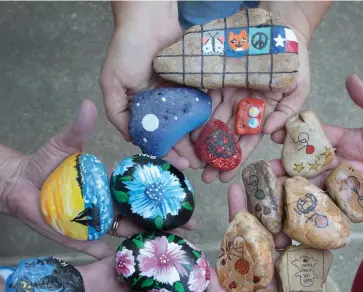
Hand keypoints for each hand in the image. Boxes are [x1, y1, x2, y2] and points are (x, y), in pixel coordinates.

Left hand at [0, 100, 195, 258]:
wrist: (19, 184)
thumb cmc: (45, 164)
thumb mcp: (64, 146)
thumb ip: (78, 131)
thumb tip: (89, 105)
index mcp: (110, 184)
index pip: (142, 186)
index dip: (163, 187)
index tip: (186, 186)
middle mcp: (108, 204)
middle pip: (142, 213)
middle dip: (166, 219)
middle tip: (189, 224)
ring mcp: (96, 222)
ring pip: (127, 232)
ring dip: (147, 237)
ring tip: (170, 243)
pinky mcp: (79, 237)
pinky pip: (99, 248)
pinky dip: (112, 256)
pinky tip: (130, 262)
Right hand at [100, 1, 201, 170]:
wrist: (149, 19)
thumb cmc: (127, 49)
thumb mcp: (111, 83)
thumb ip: (117, 113)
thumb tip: (130, 139)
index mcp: (141, 109)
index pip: (154, 136)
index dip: (165, 152)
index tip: (178, 165)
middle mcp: (159, 106)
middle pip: (174, 134)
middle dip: (185, 151)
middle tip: (198, 165)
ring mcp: (177, 96)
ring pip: (188, 124)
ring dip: (197, 140)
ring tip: (209, 155)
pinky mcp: (192, 85)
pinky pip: (200, 106)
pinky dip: (206, 120)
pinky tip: (214, 134)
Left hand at [190, 12, 309, 183]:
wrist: (280, 30)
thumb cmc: (294, 60)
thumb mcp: (298, 88)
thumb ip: (286, 112)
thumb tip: (269, 132)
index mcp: (262, 115)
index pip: (247, 143)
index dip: (236, 160)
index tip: (224, 177)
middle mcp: (243, 110)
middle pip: (228, 139)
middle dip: (216, 159)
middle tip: (204, 177)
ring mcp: (229, 97)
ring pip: (214, 125)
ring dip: (204, 144)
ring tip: (193, 161)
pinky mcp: (217, 83)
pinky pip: (206, 103)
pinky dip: (198, 119)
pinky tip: (189, 134)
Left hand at [206, 184, 332, 291]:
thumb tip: (204, 266)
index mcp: (245, 266)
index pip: (239, 235)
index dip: (237, 213)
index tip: (234, 191)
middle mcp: (263, 260)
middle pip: (261, 228)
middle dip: (258, 204)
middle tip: (256, 179)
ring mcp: (284, 264)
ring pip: (282, 233)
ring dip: (280, 213)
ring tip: (279, 191)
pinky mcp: (304, 271)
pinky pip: (305, 249)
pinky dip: (304, 232)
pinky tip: (302, 213)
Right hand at [271, 74, 362, 205]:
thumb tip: (350, 78)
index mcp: (347, 140)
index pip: (314, 137)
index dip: (294, 135)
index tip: (274, 135)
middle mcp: (342, 161)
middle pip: (307, 164)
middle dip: (285, 166)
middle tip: (264, 170)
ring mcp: (346, 182)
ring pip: (314, 184)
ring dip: (293, 188)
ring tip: (272, 192)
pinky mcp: (354, 200)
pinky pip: (330, 202)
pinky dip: (312, 206)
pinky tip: (293, 209)